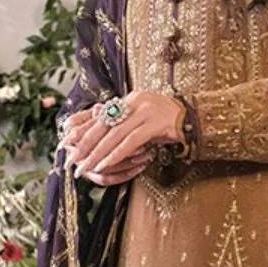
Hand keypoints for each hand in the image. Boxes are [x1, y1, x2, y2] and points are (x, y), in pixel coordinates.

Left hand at [61, 91, 186, 179]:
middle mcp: (135, 101)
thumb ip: (128, 128)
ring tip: (86, 167)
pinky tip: (104, 165)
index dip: (83, 129)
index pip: (101, 116)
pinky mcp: (155, 123)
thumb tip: (106, 142)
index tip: (68, 142)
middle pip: (103, 125)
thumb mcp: (146, 122)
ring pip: (114, 135)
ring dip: (98, 153)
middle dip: (85, 144)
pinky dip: (115, 154)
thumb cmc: (172, 124)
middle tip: (72, 159)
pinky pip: (130, 142)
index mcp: (130, 99)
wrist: (199, 118)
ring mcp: (145, 111)